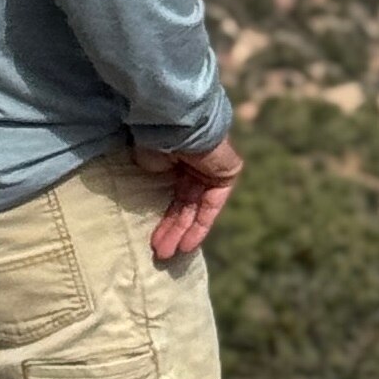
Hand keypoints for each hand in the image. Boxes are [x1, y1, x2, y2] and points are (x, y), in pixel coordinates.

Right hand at [133, 135, 243, 260]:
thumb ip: (154, 178)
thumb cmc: (158, 138)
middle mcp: (197, 165)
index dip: (165, 218)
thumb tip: (150, 195)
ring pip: (197, 208)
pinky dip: (201, 224)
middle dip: (172, 229)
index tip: (153, 239)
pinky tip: (187, 245)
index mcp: (179, 159)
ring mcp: (214, 168)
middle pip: (185, 205)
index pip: (174, 195)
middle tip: (159, 254)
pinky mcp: (228, 172)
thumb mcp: (149, 163)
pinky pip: (213, 204)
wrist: (178, 123)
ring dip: (182, 232)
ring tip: (166, 255)